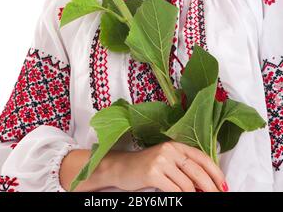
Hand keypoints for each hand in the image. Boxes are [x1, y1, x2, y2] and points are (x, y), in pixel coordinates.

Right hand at [112, 140, 227, 191]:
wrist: (121, 167)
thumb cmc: (147, 166)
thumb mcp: (167, 161)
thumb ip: (184, 167)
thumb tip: (206, 183)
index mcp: (176, 145)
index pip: (202, 158)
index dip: (216, 173)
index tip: (224, 186)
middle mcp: (170, 150)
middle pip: (198, 171)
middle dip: (211, 188)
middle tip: (217, 197)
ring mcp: (161, 160)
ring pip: (187, 184)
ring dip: (196, 196)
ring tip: (199, 200)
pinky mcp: (152, 173)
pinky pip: (174, 190)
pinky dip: (182, 199)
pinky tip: (184, 201)